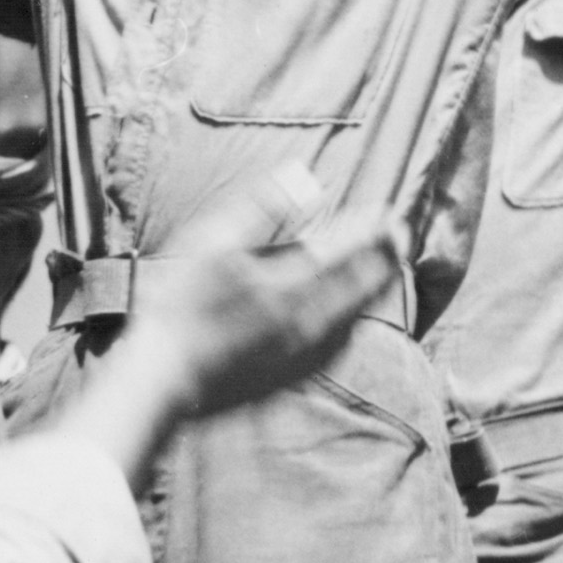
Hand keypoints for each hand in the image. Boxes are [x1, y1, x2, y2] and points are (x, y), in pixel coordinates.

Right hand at [129, 173, 402, 419]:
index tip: (392, 215)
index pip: (350, 252)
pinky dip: (349, 325)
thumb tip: (305, 178)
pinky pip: (335, 349)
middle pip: (363, 289)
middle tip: (399, 239)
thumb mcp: (215, 244)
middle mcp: (308, 326)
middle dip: (384, 260)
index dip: (374, 231)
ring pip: (353, 322)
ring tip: (380, 275)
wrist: (163, 384)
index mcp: (294, 288)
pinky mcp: (288, 380)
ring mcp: (301, 359)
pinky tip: (343, 324)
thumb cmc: (182, 309)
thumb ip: (263, 207)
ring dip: (371, 293)